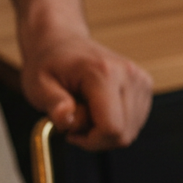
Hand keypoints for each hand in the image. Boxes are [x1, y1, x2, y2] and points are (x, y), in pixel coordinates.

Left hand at [19, 30, 152, 150]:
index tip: (71, 132)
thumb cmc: (50, 63)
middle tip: (76, 120)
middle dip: (98, 137)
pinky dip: (117, 123)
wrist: (64, 41)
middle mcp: (129, 75)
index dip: (91, 141)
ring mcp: (140, 80)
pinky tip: (100, 109)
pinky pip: (135, 123)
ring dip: (107, 131)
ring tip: (86, 111)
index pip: (112, 129)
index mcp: (103, 73)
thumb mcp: (37, 84)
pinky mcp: (145, 86)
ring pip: (131, 131)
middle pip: (124, 134)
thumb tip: (66, 120)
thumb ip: (52, 104)